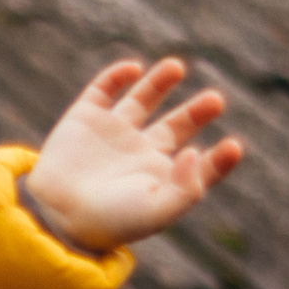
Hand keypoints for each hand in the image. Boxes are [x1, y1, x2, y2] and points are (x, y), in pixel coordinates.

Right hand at [27, 57, 242, 251]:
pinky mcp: (85, 118)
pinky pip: (104, 89)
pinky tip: (134, 69)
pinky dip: (118, 76)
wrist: (56, 214)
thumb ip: (186, 187)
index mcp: (159, 178)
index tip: (233, 147)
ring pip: (142, 100)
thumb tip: (195, 151)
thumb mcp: (156, 212)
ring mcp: (112, 134)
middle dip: (198, 112)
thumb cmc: (110, 221)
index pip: (198, 165)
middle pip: (178, 126)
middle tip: (216, 100)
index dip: (220, 159)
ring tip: (178, 67)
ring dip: (161, 81)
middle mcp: (139, 153)